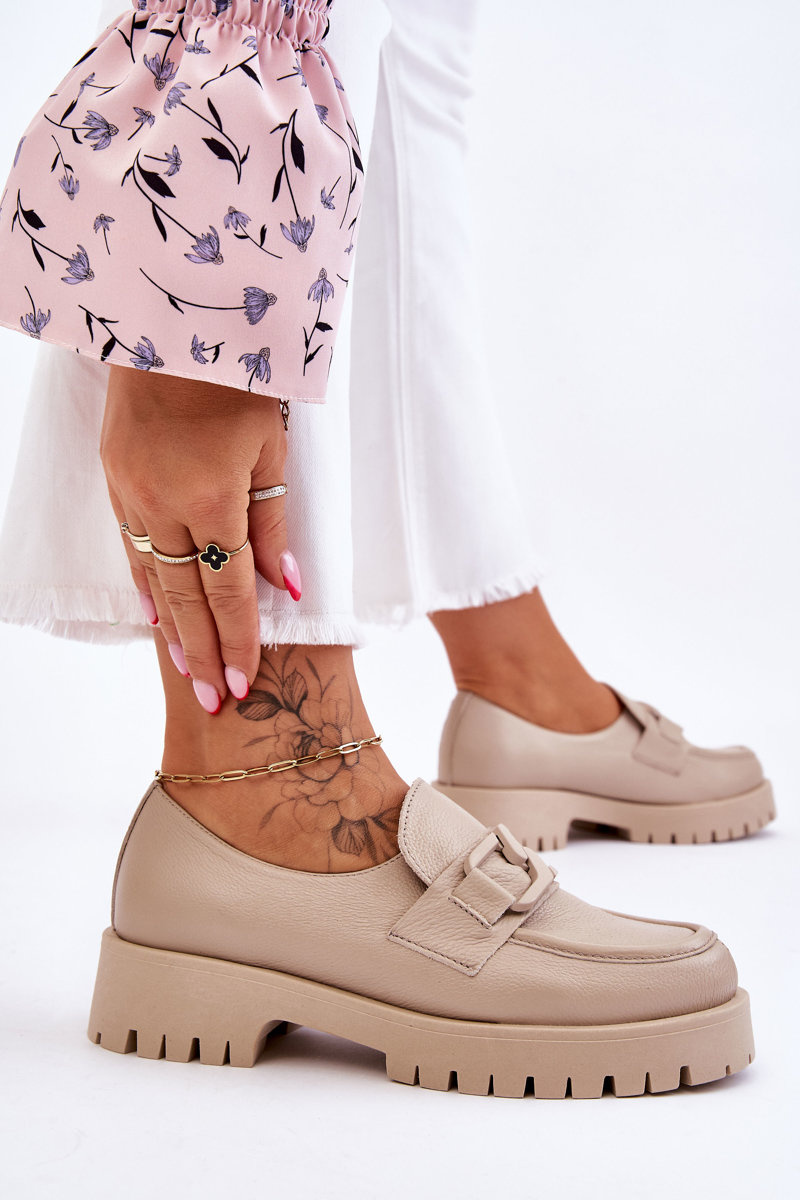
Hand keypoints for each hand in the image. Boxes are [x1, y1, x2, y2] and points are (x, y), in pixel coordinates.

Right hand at [100, 366, 300, 711]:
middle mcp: (164, 504)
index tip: (244, 682)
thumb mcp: (271, 450)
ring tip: (187, 673)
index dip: (236, 641)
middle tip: (215, 702)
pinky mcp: (115, 477)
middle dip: (203, 653)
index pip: (227, 591)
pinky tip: (153, 615)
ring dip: (173, 629)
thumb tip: (284, 590)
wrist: (176, 320)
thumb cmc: (241, 380)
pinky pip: (130, 544)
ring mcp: (132, 492)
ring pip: (154, 577)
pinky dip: (144, 584)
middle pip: (187, 597)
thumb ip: (274, 526)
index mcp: (211, 498)